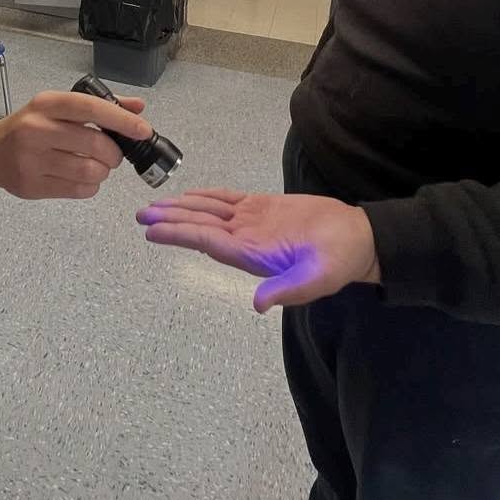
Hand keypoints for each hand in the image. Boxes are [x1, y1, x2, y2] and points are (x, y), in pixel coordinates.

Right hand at [0, 91, 148, 200]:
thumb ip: (98, 106)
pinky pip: (78, 190)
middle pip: (94, 143)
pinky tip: (84, 178)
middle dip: (114, 153)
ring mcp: (31, 160)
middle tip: (113, 155)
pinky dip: (91, 186)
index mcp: (46, 104)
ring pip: (89, 170)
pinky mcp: (31, 186)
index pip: (90, 108)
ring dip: (103, 171)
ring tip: (98, 166)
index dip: (121, 119)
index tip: (143, 130)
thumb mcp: (57, 108)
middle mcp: (36, 129)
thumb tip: (138, 108)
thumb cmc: (30, 126)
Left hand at [136, 189, 379, 311]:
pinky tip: (191, 195)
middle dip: (171, 220)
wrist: (358, 240)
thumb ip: (288, 291)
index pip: (207, 241)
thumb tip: (259, 305)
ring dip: (183, 207)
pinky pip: (229, 200)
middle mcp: (246, 239)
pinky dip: (208, 196)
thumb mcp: (317, 279)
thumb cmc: (339, 260)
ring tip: (156, 205)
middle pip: (200, 226)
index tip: (152, 230)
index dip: (179, 234)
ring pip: (209, 212)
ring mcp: (253, 223)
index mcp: (252, 255)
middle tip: (142, 215)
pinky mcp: (264, 208)